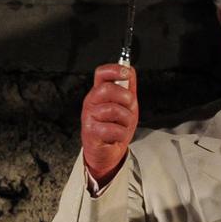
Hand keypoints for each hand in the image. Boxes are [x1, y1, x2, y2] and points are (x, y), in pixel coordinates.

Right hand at [81, 63, 138, 182]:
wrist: (108, 152)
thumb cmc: (114, 127)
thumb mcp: (126, 105)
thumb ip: (128, 88)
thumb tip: (130, 69)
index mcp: (99, 92)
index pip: (101, 73)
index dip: (114, 69)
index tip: (126, 73)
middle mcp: (92, 102)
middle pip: (107, 89)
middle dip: (125, 98)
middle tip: (129, 107)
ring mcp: (90, 117)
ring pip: (113, 110)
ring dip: (126, 119)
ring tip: (123, 125)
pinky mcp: (91, 132)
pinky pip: (113, 129)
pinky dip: (121, 134)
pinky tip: (118, 135)